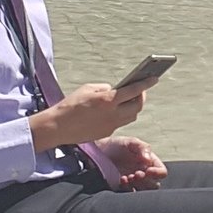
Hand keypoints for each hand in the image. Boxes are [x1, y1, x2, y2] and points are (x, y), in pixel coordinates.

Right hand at [30, 78, 153, 150]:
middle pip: (137, 106)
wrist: (57, 127)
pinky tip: (116, 110)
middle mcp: (112, 114)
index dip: (146, 84)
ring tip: (130, 99)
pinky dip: (122, 115)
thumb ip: (105, 88)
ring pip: (132, 116)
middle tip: (140, 90)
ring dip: (133, 107)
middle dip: (141, 97)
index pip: (133, 91)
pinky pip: (121, 123)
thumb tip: (115, 90)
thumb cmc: (70, 105)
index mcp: (108, 101)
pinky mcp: (107, 133)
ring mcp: (111, 125)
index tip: (154, 78)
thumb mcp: (87, 89)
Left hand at [96, 135, 166, 190]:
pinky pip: (130, 194)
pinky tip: (121, 180)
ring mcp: (135, 182)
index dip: (158, 173)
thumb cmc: (117, 145)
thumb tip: (148, 160)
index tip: (148, 171)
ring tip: (127, 177)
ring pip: (144, 191)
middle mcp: (145, 173)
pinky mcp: (124, 188)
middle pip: (154, 185)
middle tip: (135, 174)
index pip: (162, 172)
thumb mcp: (130, 142)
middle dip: (145, 181)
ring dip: (137, 186)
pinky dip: (127, 189)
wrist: (99, 152)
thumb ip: (142, 148)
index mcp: (150, 163)